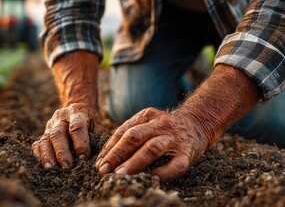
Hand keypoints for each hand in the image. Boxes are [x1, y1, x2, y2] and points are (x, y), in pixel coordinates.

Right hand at [32, 103, 101, 168]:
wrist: (78, 108)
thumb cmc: (90, 121)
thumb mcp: (97, 124)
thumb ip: (97, 138)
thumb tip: (98, 158)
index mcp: (77, 112)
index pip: (77, 127)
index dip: (80, 143)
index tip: (84, 158)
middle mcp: (61, 117)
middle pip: (58, 134)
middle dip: (62, 152)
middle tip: (67, 166)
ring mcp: (51, 124)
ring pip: (46, 138)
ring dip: (47, 154)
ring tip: (51, 168)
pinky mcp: (44, 132)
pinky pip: (38, 142)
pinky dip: (38, 154)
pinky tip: (42, 164)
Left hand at [95, 107, 210, 181]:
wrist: (196, 123)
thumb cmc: (163, 129)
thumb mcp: (146, 123)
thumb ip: (129, 135)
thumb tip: (105, 158)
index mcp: (146, 116)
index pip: (123, 131)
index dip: (109, 148)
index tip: (99, 163)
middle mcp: (160, 125)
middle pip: (134, 137)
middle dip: (116, 154)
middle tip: (104, 170)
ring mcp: (174, 139)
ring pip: (152, 148)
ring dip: (134, 162)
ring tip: (120, 175)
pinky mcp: (188, 153)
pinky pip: (175, 165)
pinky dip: (162, 173)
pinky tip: (150, 179)